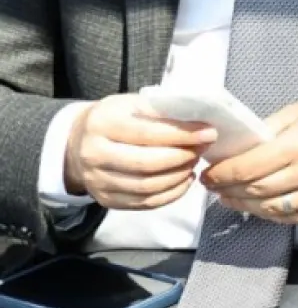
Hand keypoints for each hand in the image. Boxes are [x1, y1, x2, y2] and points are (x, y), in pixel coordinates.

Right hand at [64, 94, 217, 209]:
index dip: (182, 135)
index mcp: (102, 124)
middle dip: (183, 157)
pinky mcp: (106, 200)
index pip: (148, 133)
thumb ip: (160, 110)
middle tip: (202, 148)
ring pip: (147, 187)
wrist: (79, 142)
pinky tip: (184, 179)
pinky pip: (144, 203)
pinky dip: (171, 193)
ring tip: (194, 162)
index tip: (208, 133)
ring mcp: (97, 181)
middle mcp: (94, 155)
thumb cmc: (116, 118)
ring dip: (179, 176)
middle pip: (147, 164)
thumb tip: (198, 119)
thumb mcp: (132, 104)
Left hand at [199, 103, 297, 225]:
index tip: (209, 173)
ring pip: (269, 209)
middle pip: (255, 189)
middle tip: (214, 185)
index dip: (223, 173)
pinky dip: (269, 213)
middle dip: (228, 188)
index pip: (250, 166)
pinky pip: (290, 219)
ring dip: (244, 204)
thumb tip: (238, 145)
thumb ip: (272, 128)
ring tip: (231, 197)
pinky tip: (259, 204)